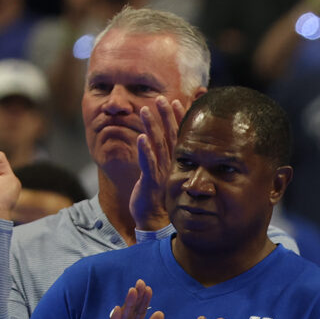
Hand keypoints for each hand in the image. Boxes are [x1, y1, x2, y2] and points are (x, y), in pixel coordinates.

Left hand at [130, 95, 184, 230]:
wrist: (157, 220)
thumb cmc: (161, 197)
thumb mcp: (166, 174)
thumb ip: (167, 158)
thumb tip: (165, 144)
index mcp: (176, 161)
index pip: (178, 136)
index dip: (177, 119)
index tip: (176, 102)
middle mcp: (171, 165)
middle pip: (170, 136)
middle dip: (165, 116)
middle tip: (161, 98)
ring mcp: (162, 173)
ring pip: (157, 146)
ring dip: (151, 127)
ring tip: (144, 110)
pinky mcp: (151, 182)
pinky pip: (148, 164)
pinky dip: (145, 151)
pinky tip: (141, 139)